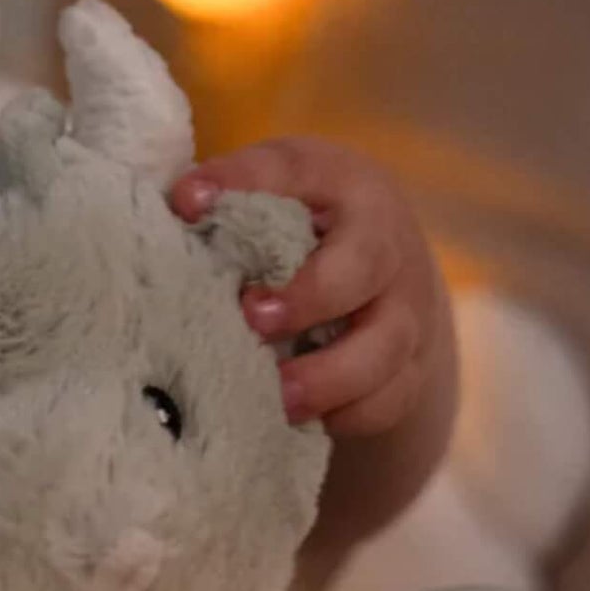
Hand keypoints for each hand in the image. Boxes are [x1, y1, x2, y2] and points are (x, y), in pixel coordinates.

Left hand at [170, 136, 444, 435]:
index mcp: (341, 183)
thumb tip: (179, 206)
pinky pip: (390, 399)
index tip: (185, 204)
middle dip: (310, 296)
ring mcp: (406, 308)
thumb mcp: (276, 193)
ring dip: (328, 376)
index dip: (242, 183)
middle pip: (365, 264)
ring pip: (385, 346)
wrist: (388, 276)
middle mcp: (385, 242)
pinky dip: (346, 415)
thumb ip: (230, 198)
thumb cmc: (303, 230)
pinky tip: (297, 420)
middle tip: (253, 318)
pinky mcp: (410, 367)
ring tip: (277, 398)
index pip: (293, 170)